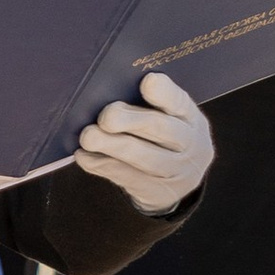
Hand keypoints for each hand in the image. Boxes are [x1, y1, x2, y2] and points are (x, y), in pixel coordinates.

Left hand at [75, 69, 212, 213]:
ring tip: (88, 137)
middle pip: (163, 130)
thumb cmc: (160, 136)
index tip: (147, 81)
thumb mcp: (165, 118)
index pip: (179, 102)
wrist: (177, 182)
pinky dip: (103, 165)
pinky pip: (129, 178)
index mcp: (190, 117)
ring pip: (146, 158)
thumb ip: (144, 104)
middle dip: (132, 121)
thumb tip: (104, 87)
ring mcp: (178, 171)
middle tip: (106, 117)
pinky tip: (84, 156)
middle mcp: (190, 144)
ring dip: (113, 146)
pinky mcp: (159, 193)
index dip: (165, 92)